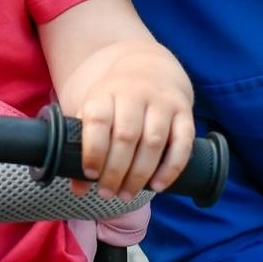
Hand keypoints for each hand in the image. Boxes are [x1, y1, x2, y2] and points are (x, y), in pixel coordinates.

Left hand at [65, 44, 194, 200]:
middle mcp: (135, 94)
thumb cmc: (115, 101)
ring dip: (140, 174)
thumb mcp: (94, 112)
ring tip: (127, 194)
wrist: (148, 66)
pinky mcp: (184, 112)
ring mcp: (162, 102)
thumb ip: (83, 147)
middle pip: (126, 135)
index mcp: (107, 93)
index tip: (89, 174)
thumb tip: (78, 189)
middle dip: (115, 170)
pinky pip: (183, 142)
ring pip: (154, 141)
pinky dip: (171, 168)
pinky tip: (157, 186)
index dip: (92, 150)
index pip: (98, 119)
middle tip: (107, 193)